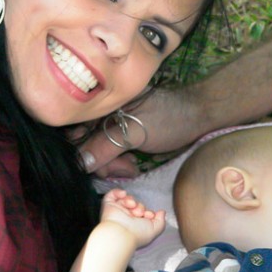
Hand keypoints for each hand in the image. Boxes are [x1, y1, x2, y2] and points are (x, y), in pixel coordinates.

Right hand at [78, 88, 205, 177]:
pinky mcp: (120, 134)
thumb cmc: (169, 118)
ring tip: (132, 166)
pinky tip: (132, 164)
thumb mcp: (136, 133)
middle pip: (83, 143)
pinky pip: (107, 151)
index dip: (82, 151)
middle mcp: (101, 112)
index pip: (75, 131)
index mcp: (101, 103)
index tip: (102, 163)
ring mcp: (110, 124)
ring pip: (96, 151)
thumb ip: (106, 146)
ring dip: (112, 164)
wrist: (197, 116)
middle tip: (126, 167)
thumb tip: (81, 162)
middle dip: (101, 161)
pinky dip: (117, 161)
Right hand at [99, 189, 165, 247]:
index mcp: (136, 224)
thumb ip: (161, 220)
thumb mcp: (155, 229)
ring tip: (131, 206)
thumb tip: (161, 212)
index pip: (144, 212)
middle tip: (139, 213)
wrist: (121, 233)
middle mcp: (126, 218)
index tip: (149, 215)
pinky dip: (118, 192)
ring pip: (127, 199)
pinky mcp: (108, 206)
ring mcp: (117, 211)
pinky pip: (112, 195)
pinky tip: (123, 195)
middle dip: (140, 207)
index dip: (148, 212)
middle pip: (137, 204)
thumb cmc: (137, 233)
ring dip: (131, 200)